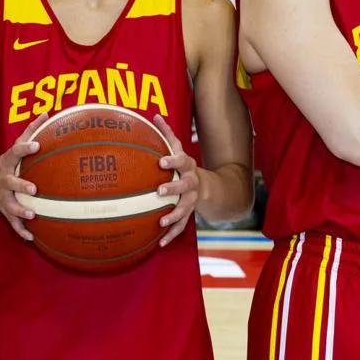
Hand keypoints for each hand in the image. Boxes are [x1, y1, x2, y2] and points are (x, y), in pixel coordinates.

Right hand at [0, 113, 46, 240]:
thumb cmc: (13, 164)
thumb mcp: (18, 146)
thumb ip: (31, 130)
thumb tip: (47, 113)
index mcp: (7, 162)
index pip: (14, 152)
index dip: (24, 148)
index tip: (37, 145)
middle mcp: (3, 179)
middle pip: (9, 181)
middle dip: (20, 185)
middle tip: (34, 189)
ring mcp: (2, 196)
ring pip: (9, 204)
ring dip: (19, 210)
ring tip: (32, 216)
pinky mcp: (5, 211)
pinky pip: (12, 223)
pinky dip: (21, 230)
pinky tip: (31, 238)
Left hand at [151, 115, 197, 246]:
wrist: (205, 187)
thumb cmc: (183, 165)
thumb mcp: (177, 148)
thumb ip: (166, 134)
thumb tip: (154, 116)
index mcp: (188, 167)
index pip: (182, 161)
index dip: (173, 161)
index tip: (161, 161)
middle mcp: (192, 184)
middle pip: (185, 186)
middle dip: (173, 189)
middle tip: (159, 191)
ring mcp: (192, 201)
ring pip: (185, 209)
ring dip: (174, 216)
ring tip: (161, 221)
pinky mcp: (189, 214)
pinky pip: (182, 226)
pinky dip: (171, 235)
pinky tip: (159, 244)